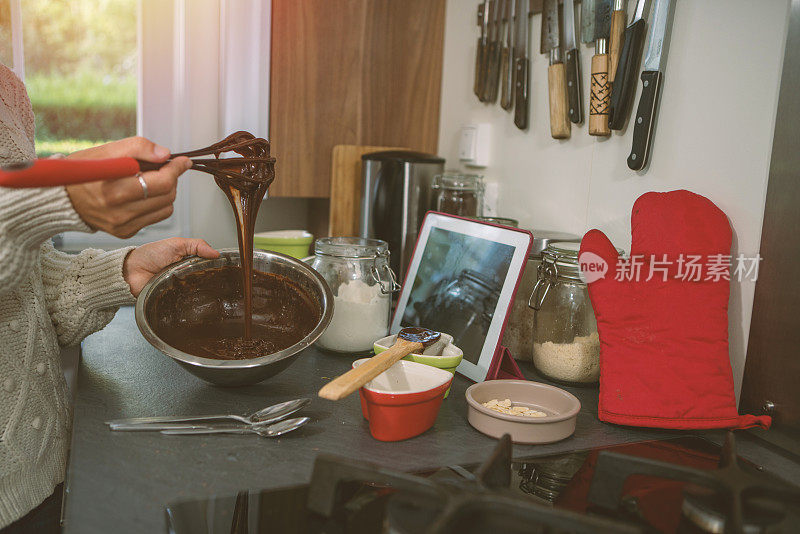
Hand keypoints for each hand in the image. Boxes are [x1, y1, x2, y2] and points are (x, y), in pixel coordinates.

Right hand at [65, 136, 191, 237]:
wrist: (65, 198)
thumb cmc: (86, 170)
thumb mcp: (107, 151)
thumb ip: (138, 148)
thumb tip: (165, 155)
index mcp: (113, 189)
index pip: (161, 183)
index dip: (176, 169)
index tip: (182, 161)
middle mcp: (119, 211)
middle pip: (167, 195)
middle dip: (171, 179)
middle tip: (162, 168)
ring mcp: (123, 225)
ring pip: (166, 208)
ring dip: (166, 192)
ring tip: (150, 180)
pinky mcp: (126, 232)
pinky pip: (156, 217)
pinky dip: (157, 204)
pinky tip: (143, 194)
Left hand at [123, 238, 219, 296]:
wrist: (130, 272)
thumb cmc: (150, 255)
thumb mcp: (176, 244)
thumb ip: (197, 245)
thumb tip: (216, 253)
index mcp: (188, 260)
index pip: (208, 264)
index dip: (216, 265)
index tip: (226, 267)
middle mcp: (186, 274)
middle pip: (205, 279)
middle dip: (212, 279)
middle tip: (218, 279)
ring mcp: (181, 287)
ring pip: (198, 291)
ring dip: (201, 290)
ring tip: (207, 289)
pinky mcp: (174, 299)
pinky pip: (186, 301)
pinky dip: (190, 300)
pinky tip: (195, 298)